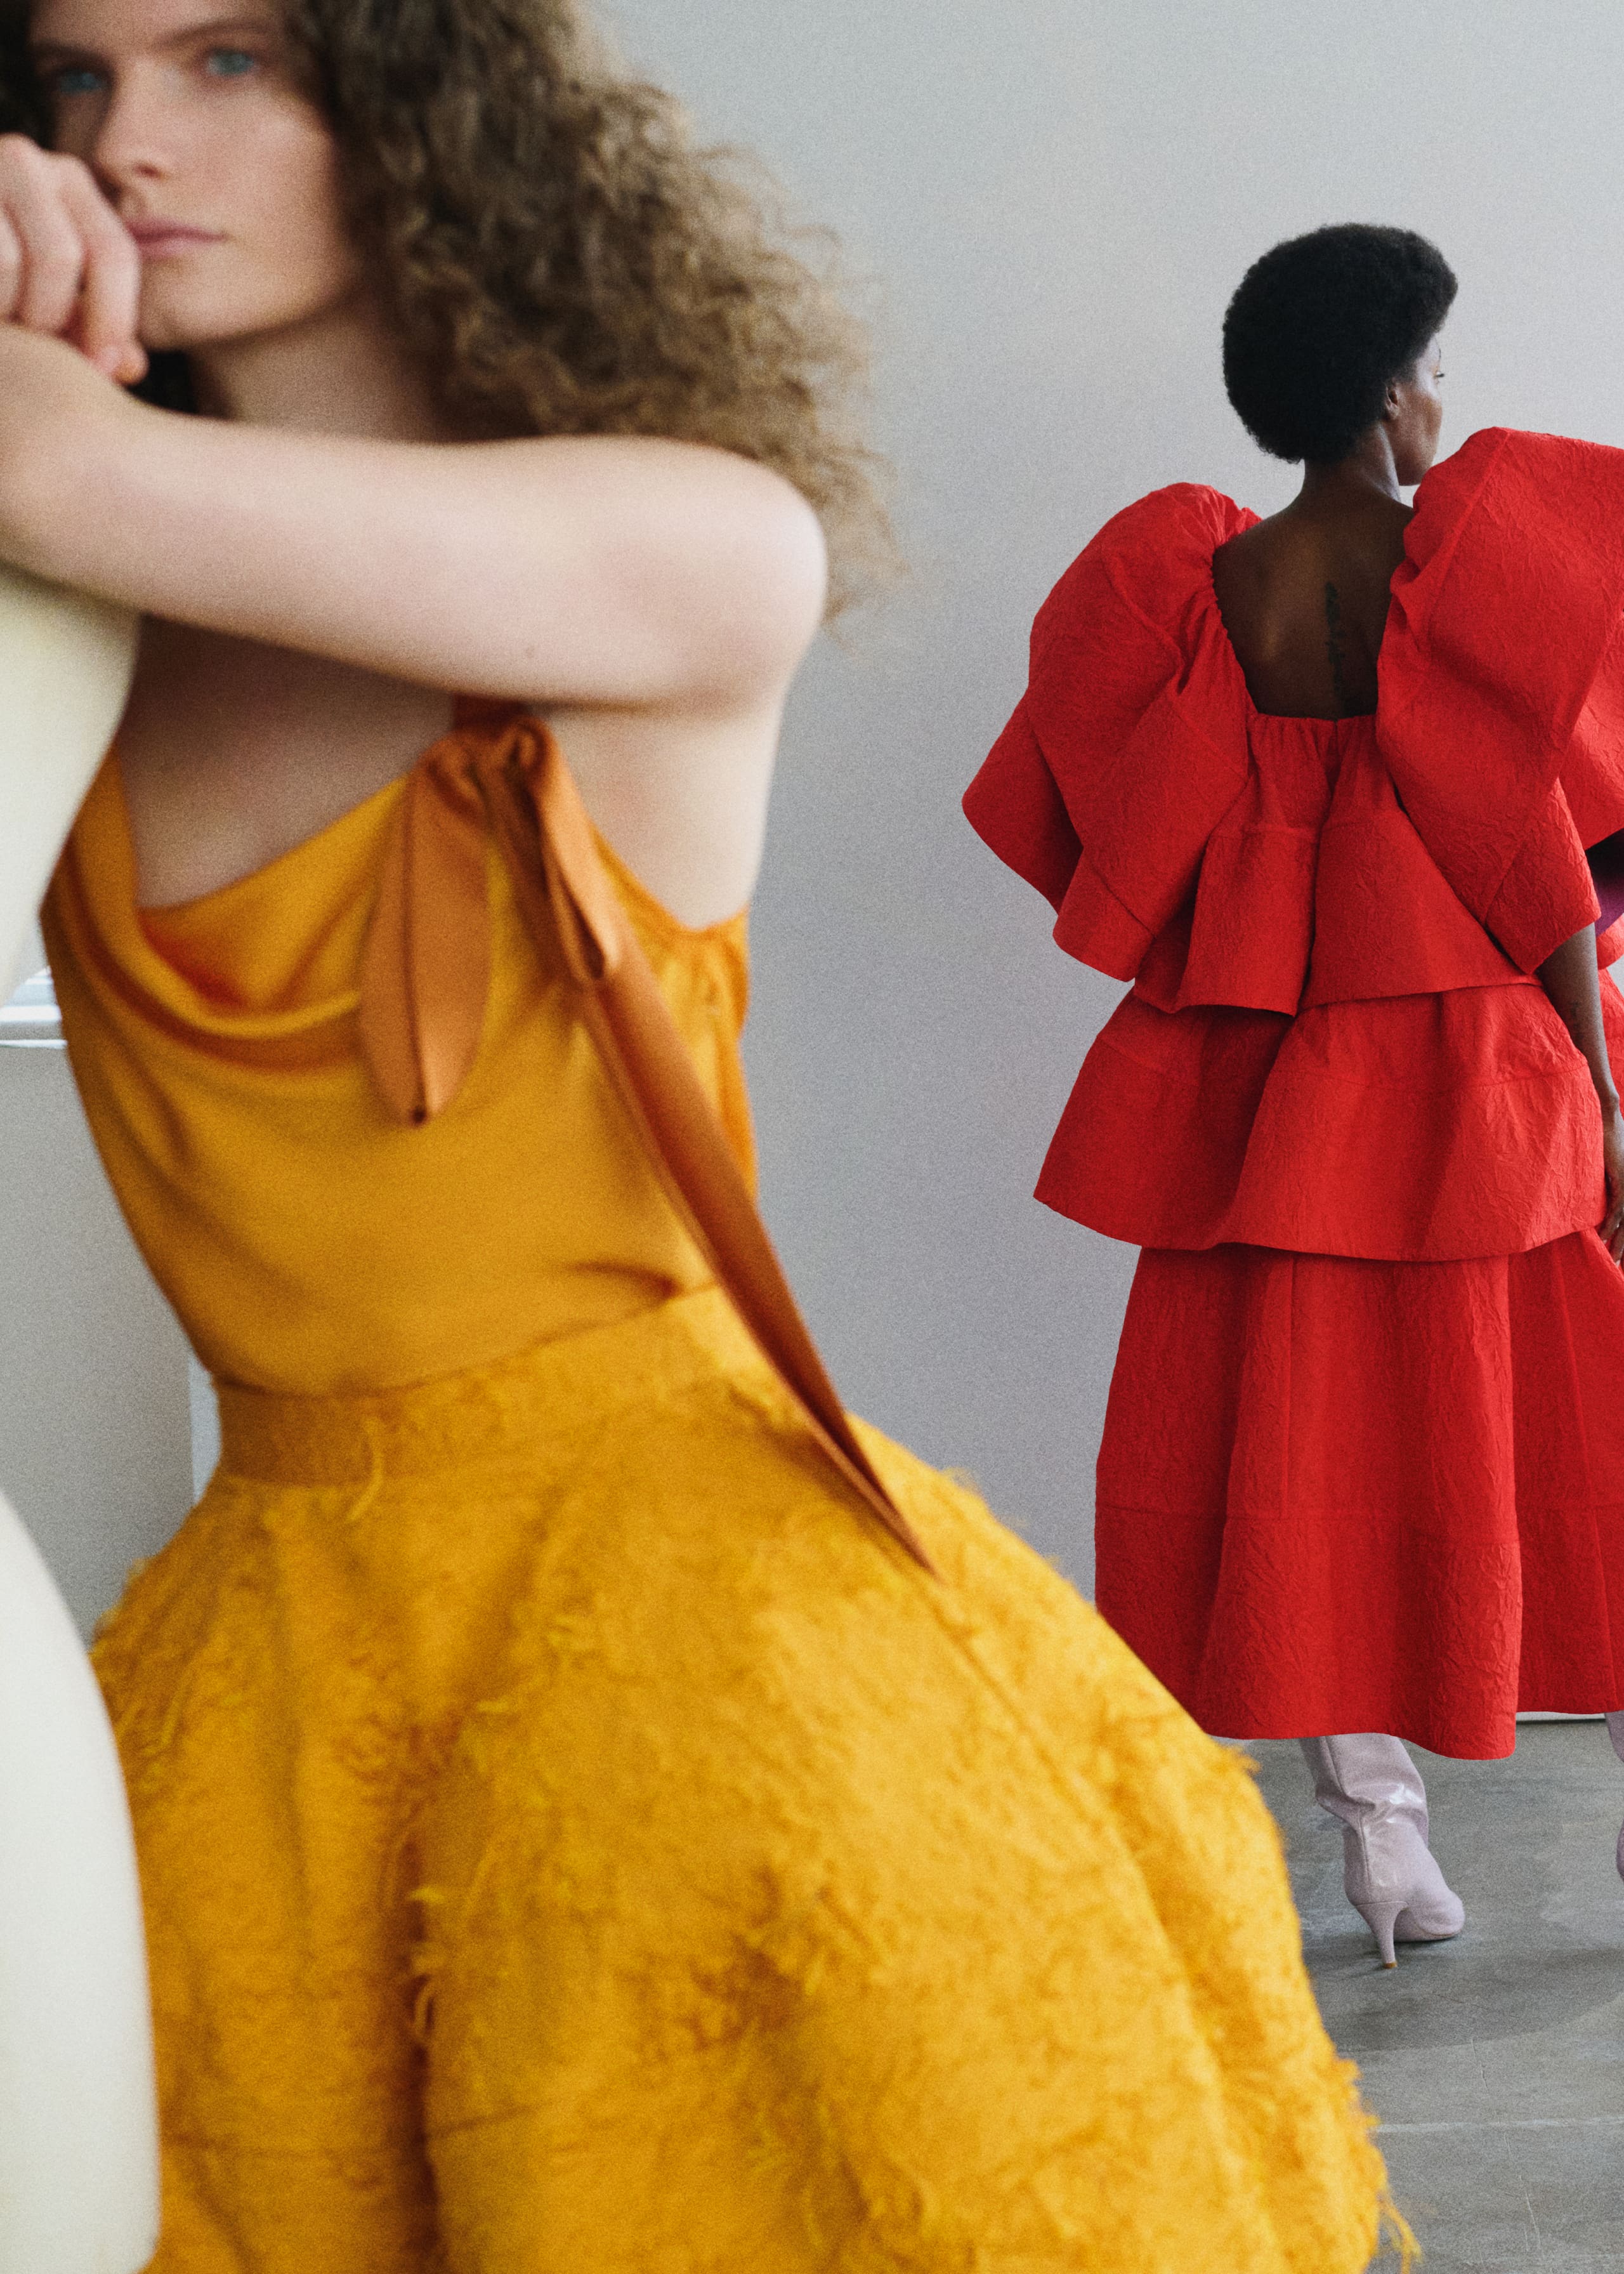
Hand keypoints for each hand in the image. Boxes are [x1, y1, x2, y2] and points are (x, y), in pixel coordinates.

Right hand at [0, 134, 143, 383]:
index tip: (100, 365)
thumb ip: (89, 325)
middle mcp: (26, 162)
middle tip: (33, 341)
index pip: (114, 252)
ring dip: (8, 312)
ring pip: (6, 262)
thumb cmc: (5, 272)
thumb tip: (130, 366)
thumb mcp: (51, 288)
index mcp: (70, 182)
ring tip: (4, 324)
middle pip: (59, 257)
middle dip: (49, 317)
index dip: (112, 318)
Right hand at [1603, 1102, 1623, 1264]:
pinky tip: (1604, 1237)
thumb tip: (1586, 1195)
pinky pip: (1617, 1207)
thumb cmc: (1601, 1138)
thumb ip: (1597, 1181)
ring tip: (1614, 1260)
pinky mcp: (1622, 1179)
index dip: (1623, 1237)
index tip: (1619, 1255)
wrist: (1607, 1119)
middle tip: (1619, 1265)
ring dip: (1620, 1241)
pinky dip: (1611, 1224)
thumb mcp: (1599, 1166)